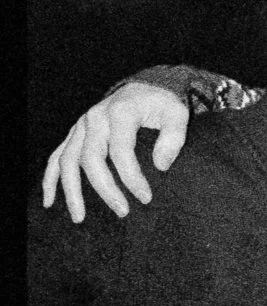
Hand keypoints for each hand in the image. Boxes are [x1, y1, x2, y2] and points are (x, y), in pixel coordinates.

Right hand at [41, 84, 189, 222]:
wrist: (145, 87)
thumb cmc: (163, 103)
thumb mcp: (177, 114)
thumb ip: (174, 137)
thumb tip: (161, 165)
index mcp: (120, 112)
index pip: (121, 150)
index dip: (132, 176)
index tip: (145, 198)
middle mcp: (95, 118)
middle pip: (91, 158)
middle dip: (105, 189)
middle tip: (123, 212)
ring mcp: (81, 126)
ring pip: (67, 160)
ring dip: (71, 191)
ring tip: (79, 218)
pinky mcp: (75, 133)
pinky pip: (56, 157)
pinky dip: (50, 179)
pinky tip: (49, 202)